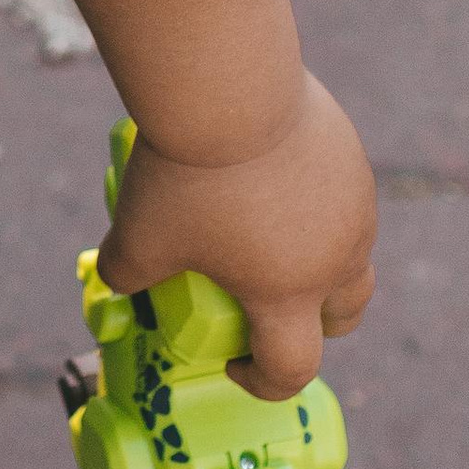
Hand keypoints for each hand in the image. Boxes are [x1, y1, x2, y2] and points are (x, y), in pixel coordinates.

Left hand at [96, 75, 376, 399]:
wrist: (228, 88)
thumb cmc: (186, 174)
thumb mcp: (139, 234)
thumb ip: (125, 272)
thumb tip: (115, 282)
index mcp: (288, 294)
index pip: (293, 368)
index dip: (265, 381)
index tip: (235, 363)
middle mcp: (334, 259)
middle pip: (344, 317)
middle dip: (313, 326)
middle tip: (267, 306)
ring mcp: (353, 208)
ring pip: (353, 256)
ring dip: (323, 265)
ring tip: (273, 239)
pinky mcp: (352, 160)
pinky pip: (347, 201)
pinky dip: (321, 208)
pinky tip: (279, 182)